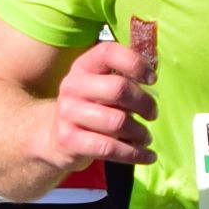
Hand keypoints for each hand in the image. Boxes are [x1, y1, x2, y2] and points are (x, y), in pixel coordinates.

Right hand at [50, 21, 156, 166]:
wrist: (56, 138)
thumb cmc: (91, 108)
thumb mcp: (101, 87)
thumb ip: (124, 81)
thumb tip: (151, 82)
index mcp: (83, 66)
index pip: (109, 52)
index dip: (135, 63)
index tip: (152, 80)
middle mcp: (72, 86)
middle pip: (118, 89)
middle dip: (145, 103)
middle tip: (152, 114)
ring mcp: (68, 113)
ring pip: (117, 122)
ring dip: (140, 132)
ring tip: (145, 137)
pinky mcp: (69, 140)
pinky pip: (110, 148)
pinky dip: (135, 154)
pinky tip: (148, 156)